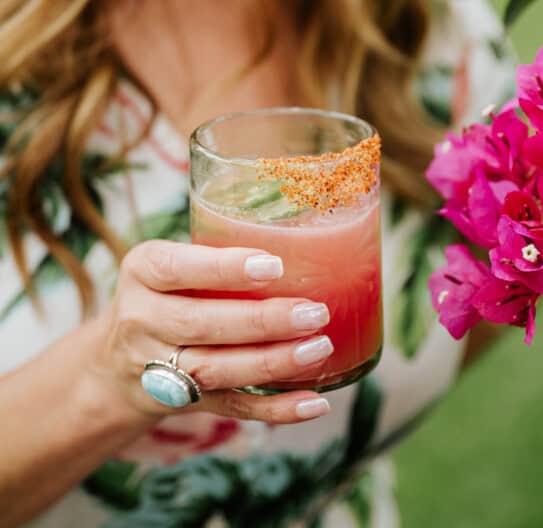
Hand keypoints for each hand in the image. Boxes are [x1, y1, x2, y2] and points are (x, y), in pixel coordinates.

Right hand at [89, 240, 333, 423]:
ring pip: (215, 369)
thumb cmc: (164, 293)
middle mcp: (141, 319)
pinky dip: (275, 409)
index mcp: (142, 271)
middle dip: (262, 321)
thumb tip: (302, 242)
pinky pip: (230, 407)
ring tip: (318, 348)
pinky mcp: (179, 403)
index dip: (224, 269)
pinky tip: (314, 402)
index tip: (274, 266)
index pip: (176, 269)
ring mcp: (156, 367)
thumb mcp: (169, 262)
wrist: (114, 362)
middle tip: (313, 312)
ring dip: (272, 362)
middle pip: (200, 324)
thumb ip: (215, 253)